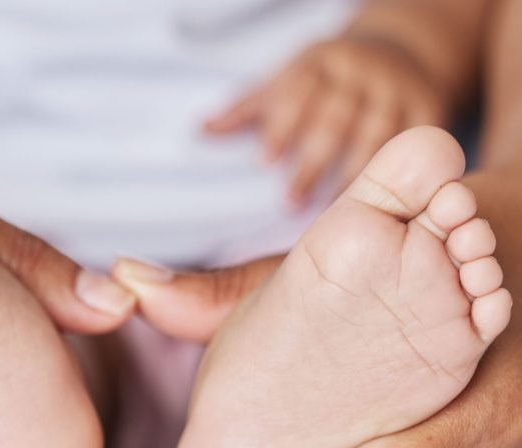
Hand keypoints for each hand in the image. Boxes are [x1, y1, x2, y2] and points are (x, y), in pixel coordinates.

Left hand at [205, 36, 448, 205]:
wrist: (399, 52)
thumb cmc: (326, 79)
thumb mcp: (289, 81)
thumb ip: (248, 109)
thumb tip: (199, 132)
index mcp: (319, 61)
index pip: (297, 90)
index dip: (282, 124)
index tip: (264, 161)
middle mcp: (359, 70)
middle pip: (334, 117)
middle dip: (311, 161)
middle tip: (289, 203)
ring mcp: (396, 88)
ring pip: (375, 133)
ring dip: (352, 175)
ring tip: (332, 213)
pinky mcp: (429, 106)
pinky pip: (412, 145)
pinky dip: (396, 174)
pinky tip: (379, 204)